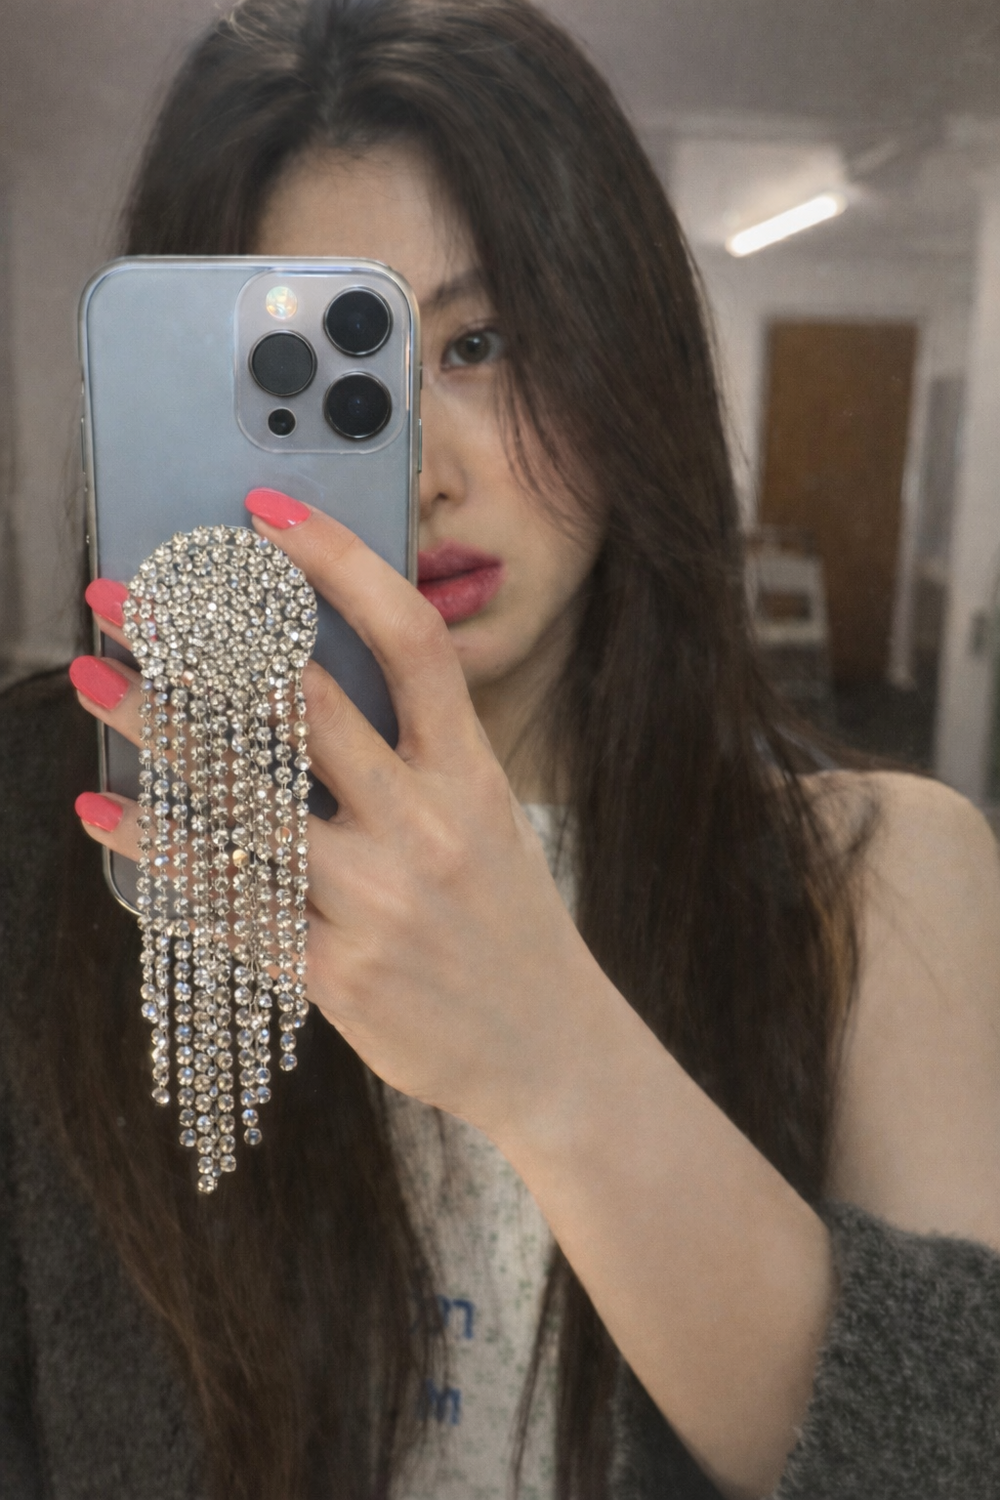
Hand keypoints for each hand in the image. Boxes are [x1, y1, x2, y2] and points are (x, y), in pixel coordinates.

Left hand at [74, 499, 615, 1138]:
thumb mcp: (488, 821)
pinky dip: (159, 854)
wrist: (548, 1052)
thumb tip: (300, 679)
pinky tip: (106, 812)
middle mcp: (428, 827)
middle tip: (126, 594)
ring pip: (250, 800)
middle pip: (306, 706)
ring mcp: (381, 902)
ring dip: (161, 730)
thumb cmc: (508, 924)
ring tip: (94, 679)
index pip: (412, 642)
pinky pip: (231, 902)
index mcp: (473, 775)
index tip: (266, 514)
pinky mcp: (337, 972)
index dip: (339, 566)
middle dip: (206, 640)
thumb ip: (413, 755)